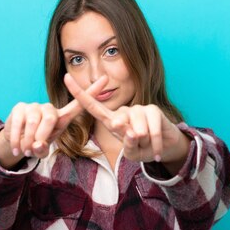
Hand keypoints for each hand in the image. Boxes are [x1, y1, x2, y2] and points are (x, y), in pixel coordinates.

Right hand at [0, 75, 108, 166]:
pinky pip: (18, 122)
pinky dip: (17, 139)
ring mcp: (34, 106)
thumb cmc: (35, 145)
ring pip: (34, 121)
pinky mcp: (19, 107)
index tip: (105, 79)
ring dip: (28, 140)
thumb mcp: (43, 150)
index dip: (92, 92)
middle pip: (51, 118)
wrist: (16, 143)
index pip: (79, 104)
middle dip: (42, 137)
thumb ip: (43, 149)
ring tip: (25, 150)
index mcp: (61, 118)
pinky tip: (16, 148)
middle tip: (34, 150)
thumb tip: (37, 145)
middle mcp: (49, 109)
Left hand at [63, 73, 188, 164]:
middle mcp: (123, 111)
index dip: (79, 92)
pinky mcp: (153, 110)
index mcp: (111, 120)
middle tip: (137, 145)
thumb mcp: (131, 152)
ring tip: (146, 142)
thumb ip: (127, 145)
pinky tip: (156, 149)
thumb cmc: (142, 148)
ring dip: (143, 143)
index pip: (91, 106)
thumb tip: (131, 132)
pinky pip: (151, 131)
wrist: (164, 147)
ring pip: (137, 130)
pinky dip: (154, 144)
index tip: (65, 77)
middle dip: (129, 142)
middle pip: (118, 125)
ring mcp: (138, 108)